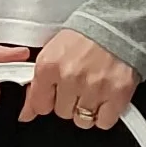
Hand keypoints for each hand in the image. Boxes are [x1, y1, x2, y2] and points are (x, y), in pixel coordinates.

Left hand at [22, 29, 137, 129]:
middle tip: (78, 84)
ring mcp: (94, 87)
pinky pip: (104, 122)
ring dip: (86, 109)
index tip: (53, 97)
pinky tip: (105, 98)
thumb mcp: (52, 51)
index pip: (39, 104)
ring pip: (82, 120)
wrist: (118, 24)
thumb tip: (27, 113)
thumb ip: (38, 82)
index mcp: (49, 65)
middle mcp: (70, 78)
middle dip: (68, 102)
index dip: (46, 101)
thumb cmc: (86, 36)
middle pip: (62, 113)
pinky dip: (105, 115)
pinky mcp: (117, 94)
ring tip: (92, 90)